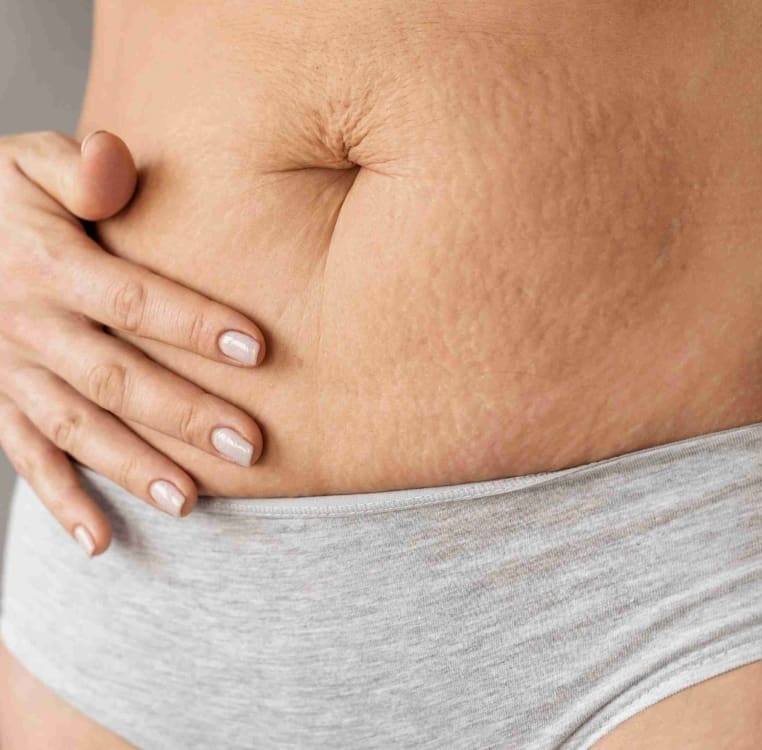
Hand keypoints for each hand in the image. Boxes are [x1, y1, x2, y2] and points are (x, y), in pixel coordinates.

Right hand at [0, 130, 266, 556]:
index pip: (132, 298)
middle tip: (250, 447)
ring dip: (132, 467)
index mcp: (46, 263)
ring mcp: (9, 372)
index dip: (194, 323)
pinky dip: (60, 501)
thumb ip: (76, 165)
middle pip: (115, 377)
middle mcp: (27, 325)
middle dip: (183, 414)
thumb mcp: (25, 160)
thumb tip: (116, 160)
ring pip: (75, 428)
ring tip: (191, 503)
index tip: (259, 349)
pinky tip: (102, 541)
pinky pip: (26, 457)